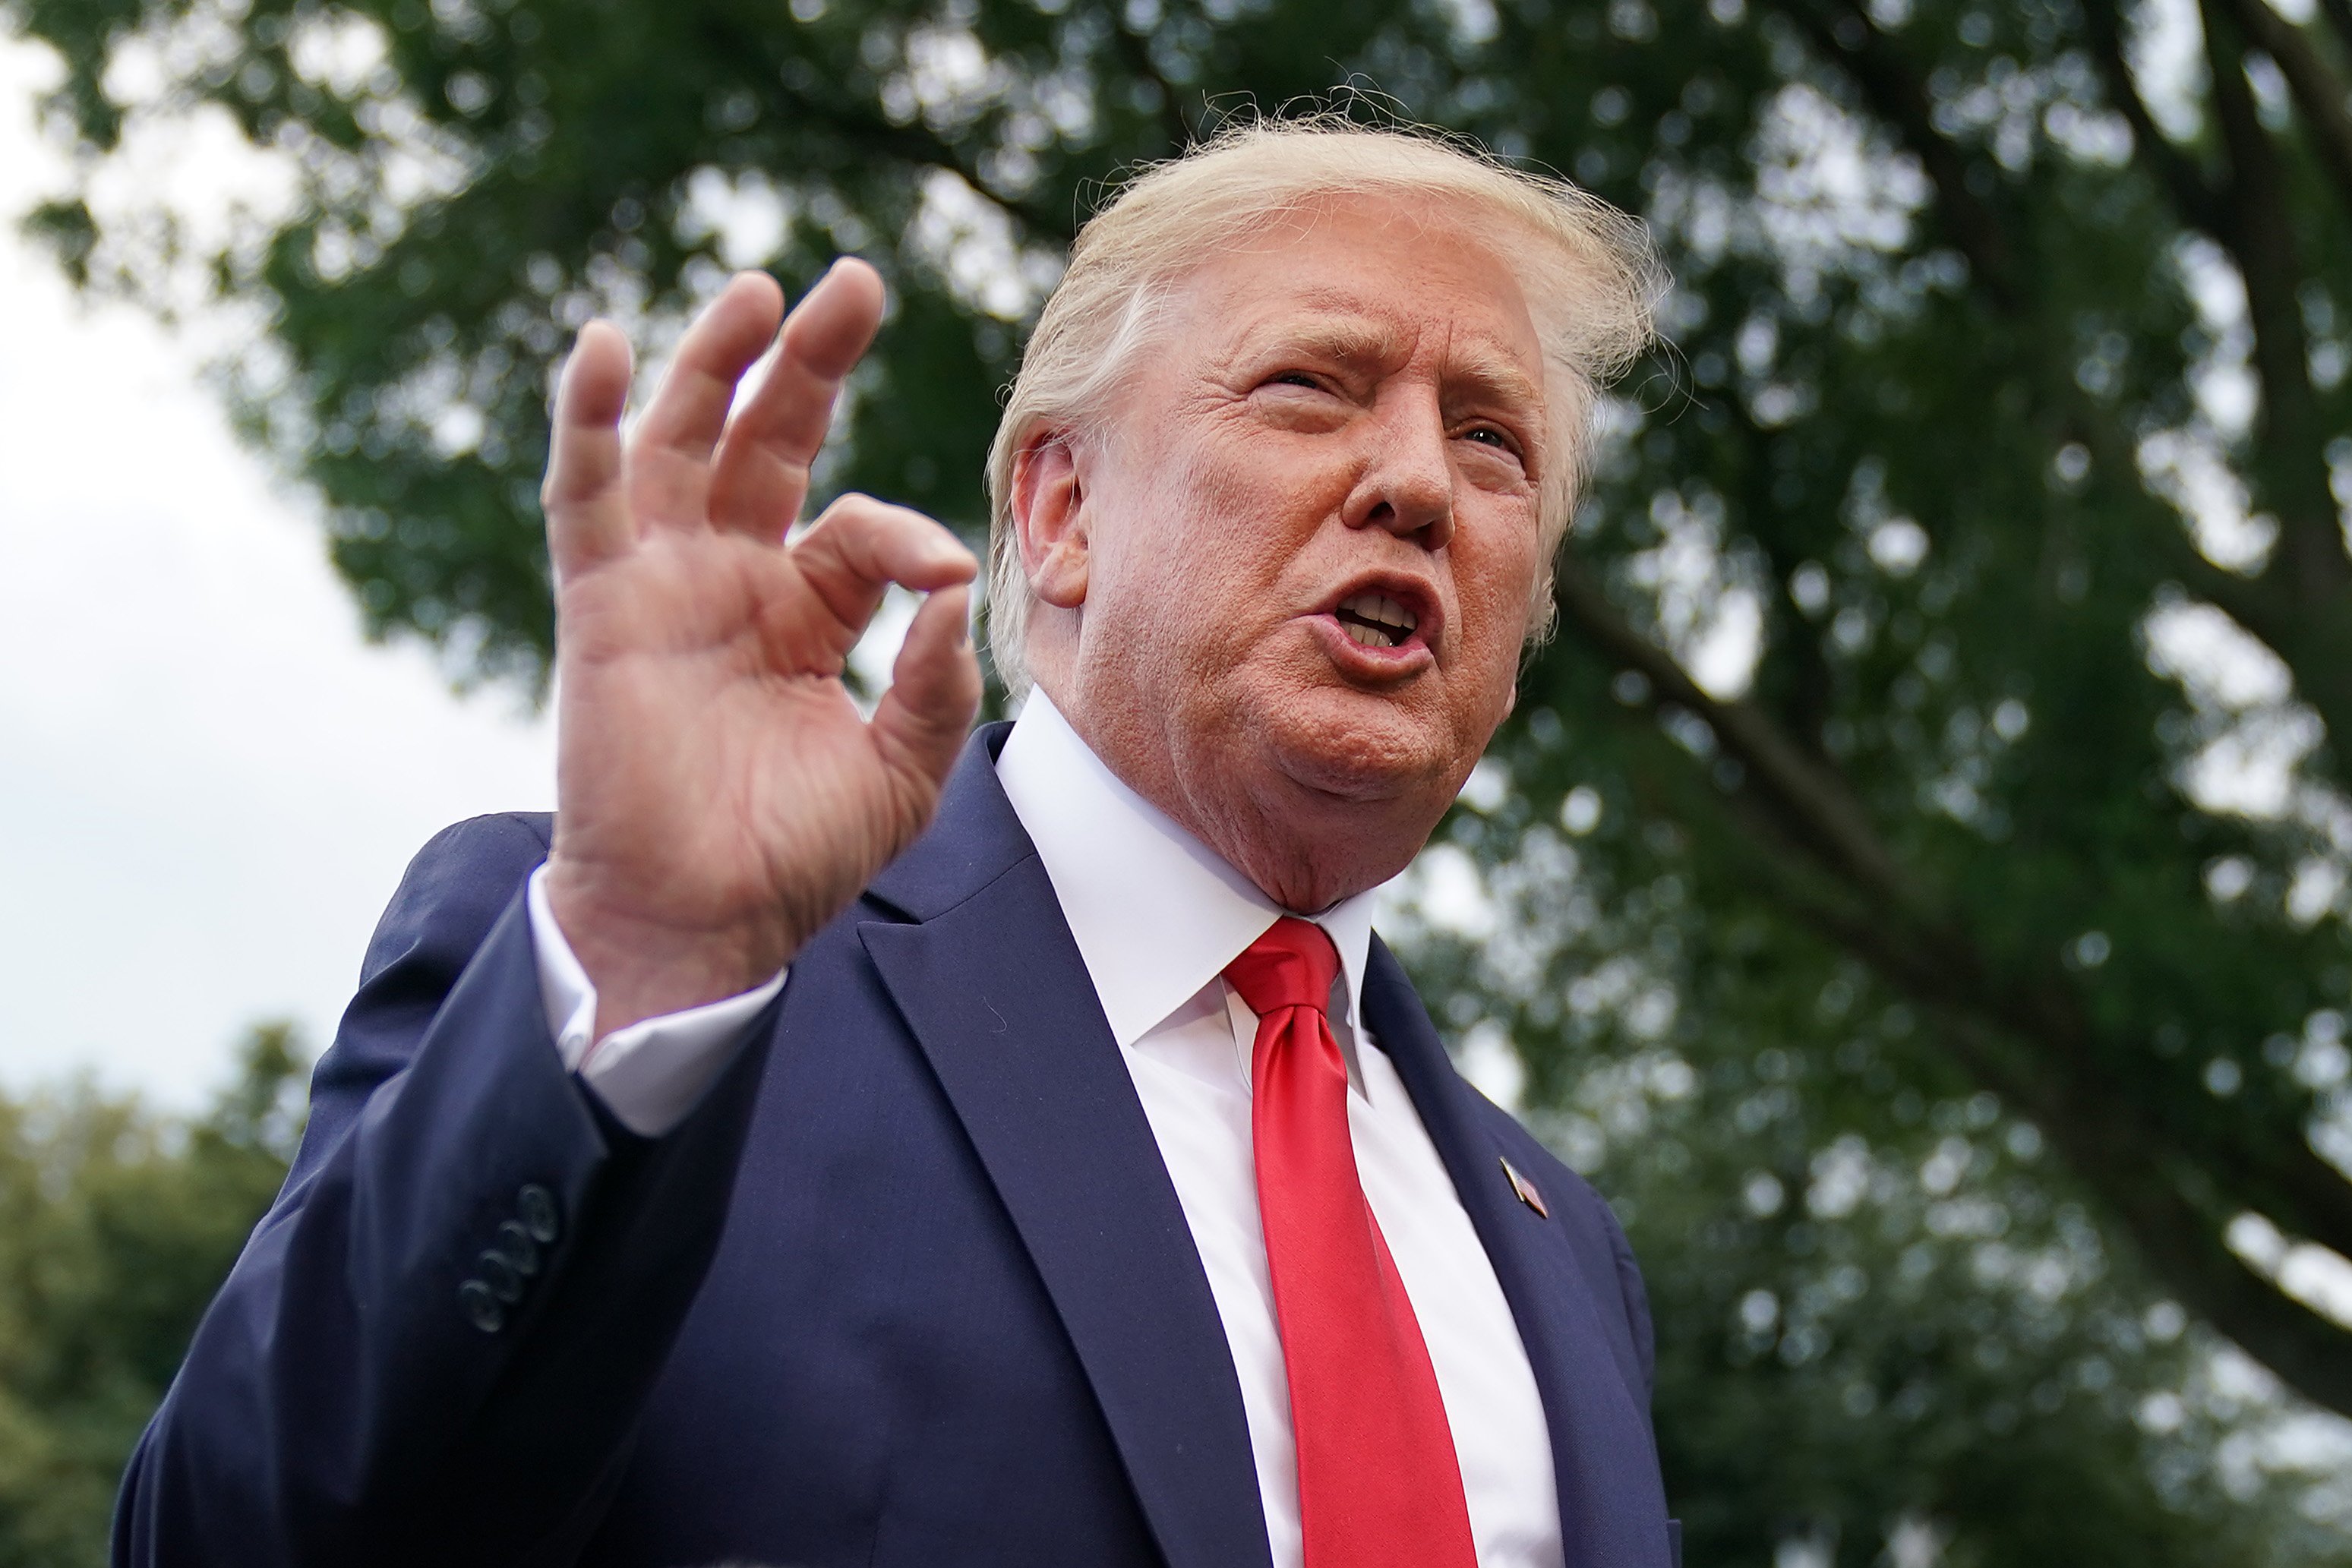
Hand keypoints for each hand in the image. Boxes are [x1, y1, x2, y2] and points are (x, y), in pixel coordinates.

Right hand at [539, 262, 980, 1037]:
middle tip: (855, 281)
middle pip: (770, 442)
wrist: (701, 925)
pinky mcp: (604, 605)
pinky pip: (586, 497)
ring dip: (713, 363)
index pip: (862, 532)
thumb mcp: (901, 774)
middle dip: (809, 362)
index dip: (904, 536)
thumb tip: (946, 591)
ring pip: (682, 446)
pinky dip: (591, 422)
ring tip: (759, 290)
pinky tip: (607, 346)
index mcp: (806, 614)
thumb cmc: (794, 858)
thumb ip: (934, 686)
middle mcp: (735, 582)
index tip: (939, 574)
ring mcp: (665, 585)